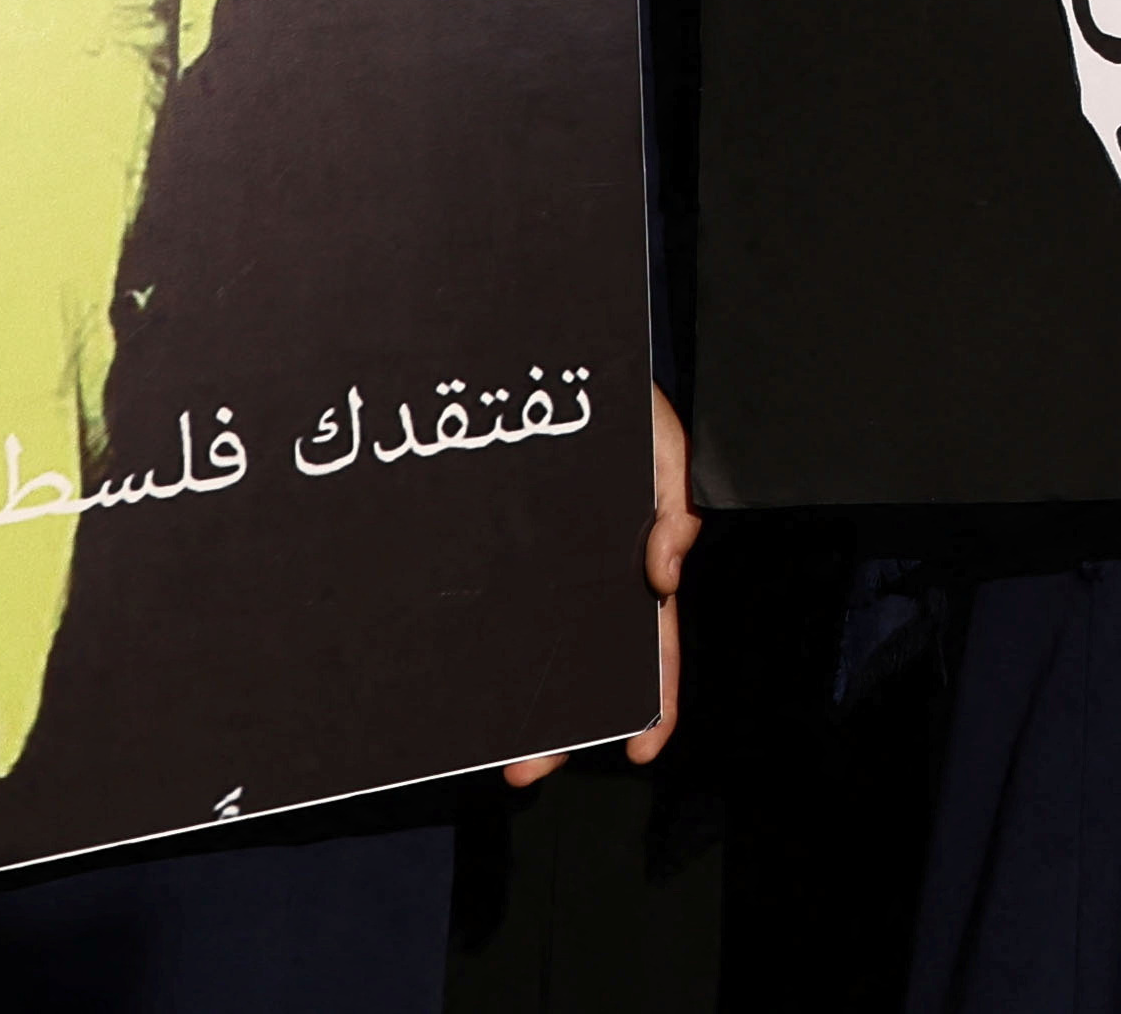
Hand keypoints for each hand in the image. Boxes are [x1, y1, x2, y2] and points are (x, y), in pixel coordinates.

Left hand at [504, 386, 697, 784]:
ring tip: (483, 745)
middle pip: (582, 665)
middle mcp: (584, 575)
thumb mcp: (660, 437)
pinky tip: (447, 680)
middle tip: (528, 768)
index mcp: (635, 557)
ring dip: (510, 700)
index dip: (654, 696)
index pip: (652, 641)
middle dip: (561, 724)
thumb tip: (664, 573)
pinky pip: (482, 608)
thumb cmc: (613, 393)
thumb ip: (672, 499)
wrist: (540, 352)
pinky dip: (468, 648)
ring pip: (528, 649)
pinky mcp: (487, 551)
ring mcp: (535, 569)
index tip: (643, 745)